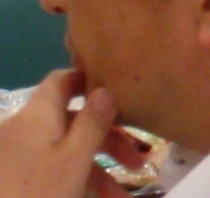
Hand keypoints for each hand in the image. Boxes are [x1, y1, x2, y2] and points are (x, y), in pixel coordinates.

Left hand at [0, 71, 123, 197]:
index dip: (91, 81)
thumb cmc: (38, 194)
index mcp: (37, 115)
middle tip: (137, 160)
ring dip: (97, 168)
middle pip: (73, 120)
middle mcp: (24, 129)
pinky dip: (76, 180)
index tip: (123, 94)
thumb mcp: (74, 160)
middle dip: (108, 139)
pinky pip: (52, 169)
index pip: (64, 80)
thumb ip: (92, 122)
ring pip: (66, 149)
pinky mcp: (15, 179)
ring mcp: (17, 156)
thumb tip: (106, 88)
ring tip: (121, 196)